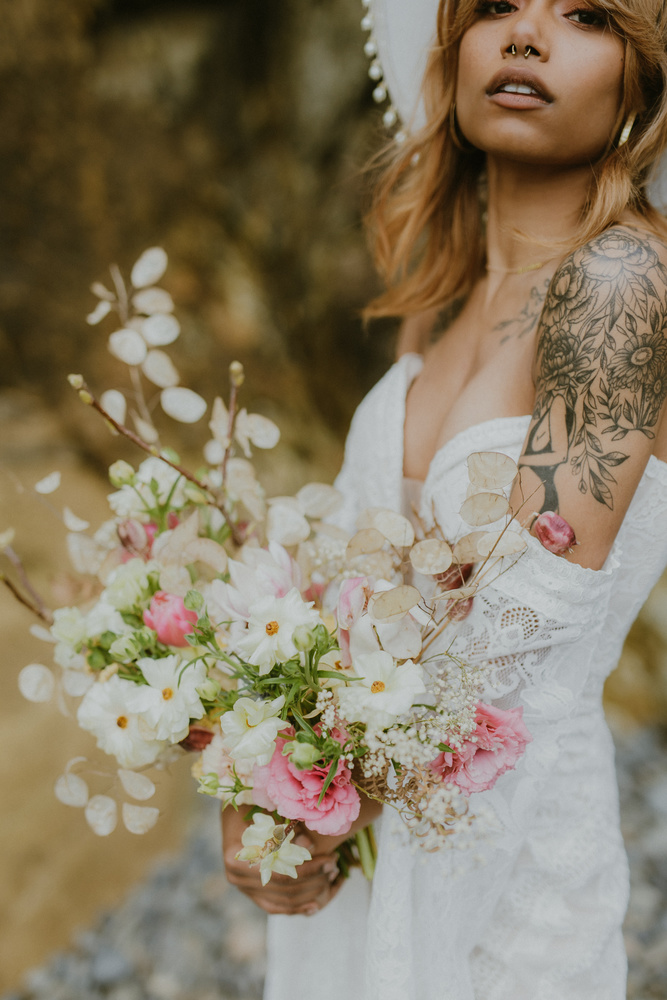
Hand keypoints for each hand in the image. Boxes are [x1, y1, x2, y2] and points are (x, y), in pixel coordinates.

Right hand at [221, 808, 341, 915]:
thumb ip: (286, 829)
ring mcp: (245, 889)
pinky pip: (278, 906)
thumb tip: (309, 846)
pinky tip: (316, 904)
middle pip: (285, 890)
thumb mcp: (267, 810)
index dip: (310, 869)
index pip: (281, 872)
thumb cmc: (250, 804)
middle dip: (315, 879)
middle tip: (335, 865)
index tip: (332, 859)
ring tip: (331, 875)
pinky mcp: (253, 894)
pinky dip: (297, 906)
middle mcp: (238, 879)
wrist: (233, 813)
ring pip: (284, 901)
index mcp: (237, 858)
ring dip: (311, 892)